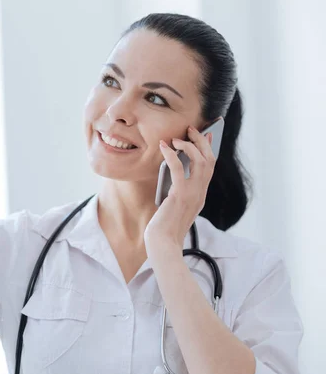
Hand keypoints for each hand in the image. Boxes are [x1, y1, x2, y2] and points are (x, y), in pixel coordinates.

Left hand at [144, 125, 215, 260]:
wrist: (162, 244)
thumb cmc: (164, 228)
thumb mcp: (174, 207)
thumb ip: (178, 191)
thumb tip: (172, 171)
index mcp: (200, 196)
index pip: (210, 168)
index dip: (209, 149)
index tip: (207, 135)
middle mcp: (200, 194)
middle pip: (209, 160)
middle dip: (201, 141)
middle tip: (191, 129)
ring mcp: (193, 195)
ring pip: (200, 162)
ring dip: (189, 145)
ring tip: (177, 137)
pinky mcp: (180, 196)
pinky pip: (178, 169)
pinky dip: (171, 155)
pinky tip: (163, 147)